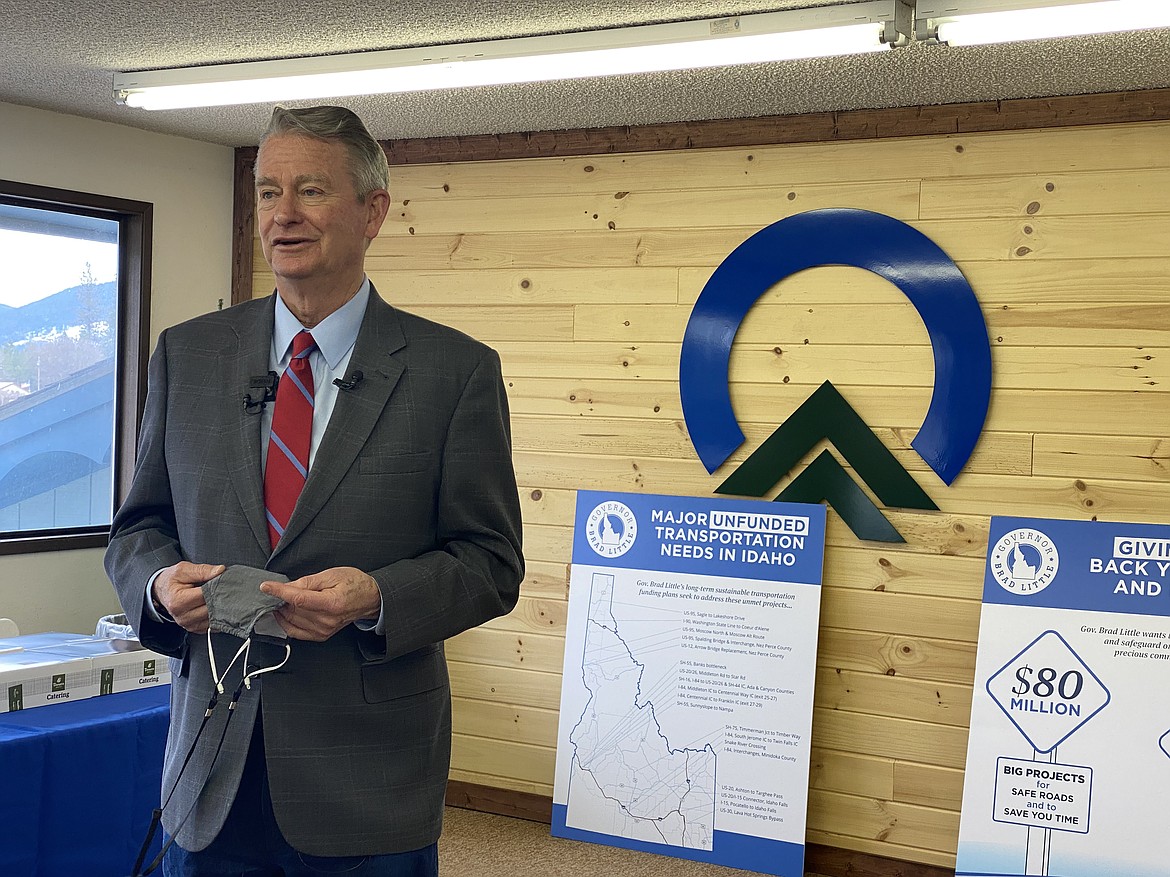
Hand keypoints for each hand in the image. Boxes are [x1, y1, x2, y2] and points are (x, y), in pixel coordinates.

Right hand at [153, 561, 223, 632]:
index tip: (223, 580)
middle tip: (225, 587)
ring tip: (220, 596)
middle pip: (211, 608)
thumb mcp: (183, 570)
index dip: (217, 587)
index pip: (205, 595)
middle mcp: (182, 616)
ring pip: (214, 618)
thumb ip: (202, 570)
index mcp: (178, 601)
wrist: (162, 591)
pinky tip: (216, 606)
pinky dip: (217, 616)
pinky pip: (213, 625)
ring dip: (220, 608)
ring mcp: (189, 624)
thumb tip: (220, 571)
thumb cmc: (172, 580)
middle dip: (220, 597)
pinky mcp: (195, 628)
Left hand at [260, 567, 381, 641]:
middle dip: (281, 599)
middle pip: (293, 611)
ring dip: (282, 610)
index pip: (298, 599)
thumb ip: (308, 582)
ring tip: (283, 599)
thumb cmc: (354, 584)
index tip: (266, 587)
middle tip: (277, 589)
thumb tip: (288, 587)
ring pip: (291, 621)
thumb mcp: (332, 574)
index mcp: (332, 603)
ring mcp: (324, 630)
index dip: (279, 592)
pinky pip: (295, 632)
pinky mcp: (321, 635)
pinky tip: (284, 613)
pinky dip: (286, 623)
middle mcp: (327, 620)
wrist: (369, 599)